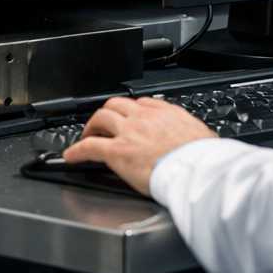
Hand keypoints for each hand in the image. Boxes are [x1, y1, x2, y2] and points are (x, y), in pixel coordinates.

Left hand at [63, 96, 216, 195]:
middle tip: (102, 123)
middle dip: (108, 112)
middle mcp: (144, 117)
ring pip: (102, 118)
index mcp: (165, 113)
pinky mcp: (117, 151)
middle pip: (117, 104)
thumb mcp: (201, 135)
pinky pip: (90, 146)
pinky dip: (78, 150)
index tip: (129, 116)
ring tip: (87, 134)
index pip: (142, 103)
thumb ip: (191, 133)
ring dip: (91, 125)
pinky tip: (71, 155)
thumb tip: (198, 140)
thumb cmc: (202, 157)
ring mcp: (128, 132)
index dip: (132, 110)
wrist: (195, 169)